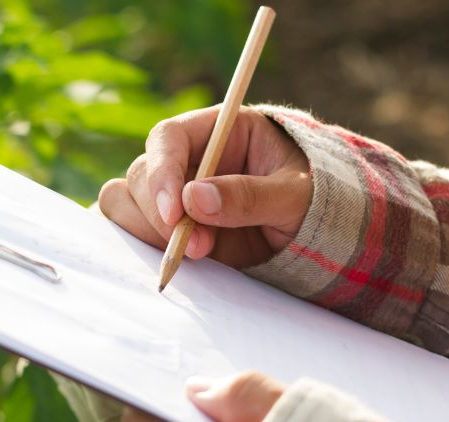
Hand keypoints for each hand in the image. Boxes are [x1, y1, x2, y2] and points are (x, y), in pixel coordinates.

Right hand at [99, 106, 311, 268]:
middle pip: (140, 174)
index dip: (162, 172)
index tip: (175, 212)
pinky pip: (134, 234)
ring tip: (198, 254)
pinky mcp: (171, 230)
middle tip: (197, 247)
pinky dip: (143, 249)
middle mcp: (187, 161)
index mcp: (218, 132)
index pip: (168, 137)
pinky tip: (176, 262)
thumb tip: (195, 199)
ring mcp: (175, 197)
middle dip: (159, 214)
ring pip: (126, 204)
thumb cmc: (316, 200)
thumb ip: (250, 195)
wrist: (322, 235)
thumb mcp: (297, 195)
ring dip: (148, 233)